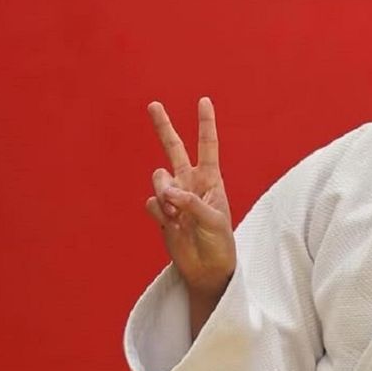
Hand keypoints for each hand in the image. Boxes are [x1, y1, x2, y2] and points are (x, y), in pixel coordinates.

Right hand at [145, 97, 235, 300]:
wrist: (207, 269)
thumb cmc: (220, 243)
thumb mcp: (214, 220)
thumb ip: (191, 202)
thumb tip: (166, 191)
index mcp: (211, 180)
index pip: (207, 146)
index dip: (205, 124)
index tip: (204, 101)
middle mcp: (191, 183)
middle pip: (174, 148)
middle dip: (164, 127)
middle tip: (153, 105)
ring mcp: (174, 197)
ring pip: (158, 178)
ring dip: (164, 194)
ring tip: (177, 213)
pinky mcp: (160, 213)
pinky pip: (151, 203)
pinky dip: (158, 213)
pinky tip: (171, 224)